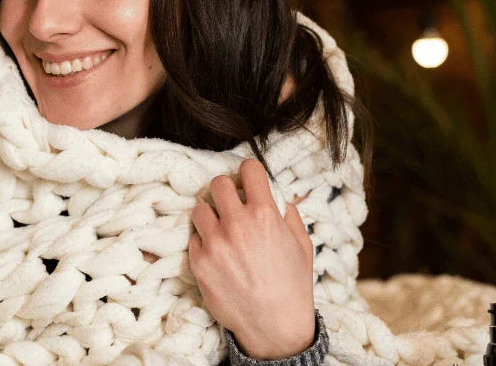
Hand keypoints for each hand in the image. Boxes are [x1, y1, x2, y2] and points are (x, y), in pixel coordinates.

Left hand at [187, 157, 315, 359]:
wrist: (274, 325)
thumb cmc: (292, 286)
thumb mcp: (301, 245)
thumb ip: (289, 215)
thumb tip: (277, 197)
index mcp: (265, 215)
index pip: (249, 169)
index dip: (249, 172)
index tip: (248, 180)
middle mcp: (237, 224)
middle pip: (218, 183)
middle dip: (226, 190)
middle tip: (231, 203)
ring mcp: (215, 242)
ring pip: (200, 208)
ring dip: (210, 214)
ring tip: (220, 228)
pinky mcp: (199, 261)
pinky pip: (193, 237)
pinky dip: (203, 240)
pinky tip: (216, 252)